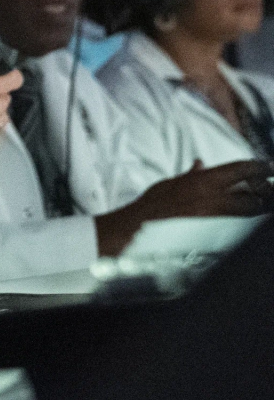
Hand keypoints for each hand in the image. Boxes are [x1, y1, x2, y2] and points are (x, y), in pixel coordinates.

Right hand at [94, 161, 268, 256]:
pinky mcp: (216, 235)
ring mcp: (217, 219)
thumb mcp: (169, 184)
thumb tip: (200, 164)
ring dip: (258, 209)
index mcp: (203, 181)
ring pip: (250, 213)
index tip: (267, 168)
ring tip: (262, 206)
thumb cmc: (151, 206)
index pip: (241, 170)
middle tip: (269, 190)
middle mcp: (214, 199)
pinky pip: (239, 227)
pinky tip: (247, 223)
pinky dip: (245, 222)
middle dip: (264, 192)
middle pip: (254, 194)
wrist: (138, 230)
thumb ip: (190, 175)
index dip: (258, 168)